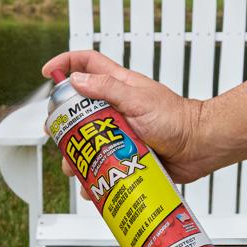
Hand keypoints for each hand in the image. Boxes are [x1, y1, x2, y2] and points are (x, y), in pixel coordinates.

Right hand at [42, 51, 209, 194]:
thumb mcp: (138, 99)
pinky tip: (92, 184)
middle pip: (76, 110)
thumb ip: (107, 88)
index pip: (86, 64)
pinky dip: (92, 177)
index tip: (47, 73)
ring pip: (84, 142)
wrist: (200, 148)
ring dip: (76, 156)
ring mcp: (117, 133)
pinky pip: (100, 166)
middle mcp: (114, 109)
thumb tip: (77, 80)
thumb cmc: (178, 119)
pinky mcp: (122, 155)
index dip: (65, 63)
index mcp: (118, 87)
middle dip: (63, 123)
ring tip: (77, 166)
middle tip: (58, 134)